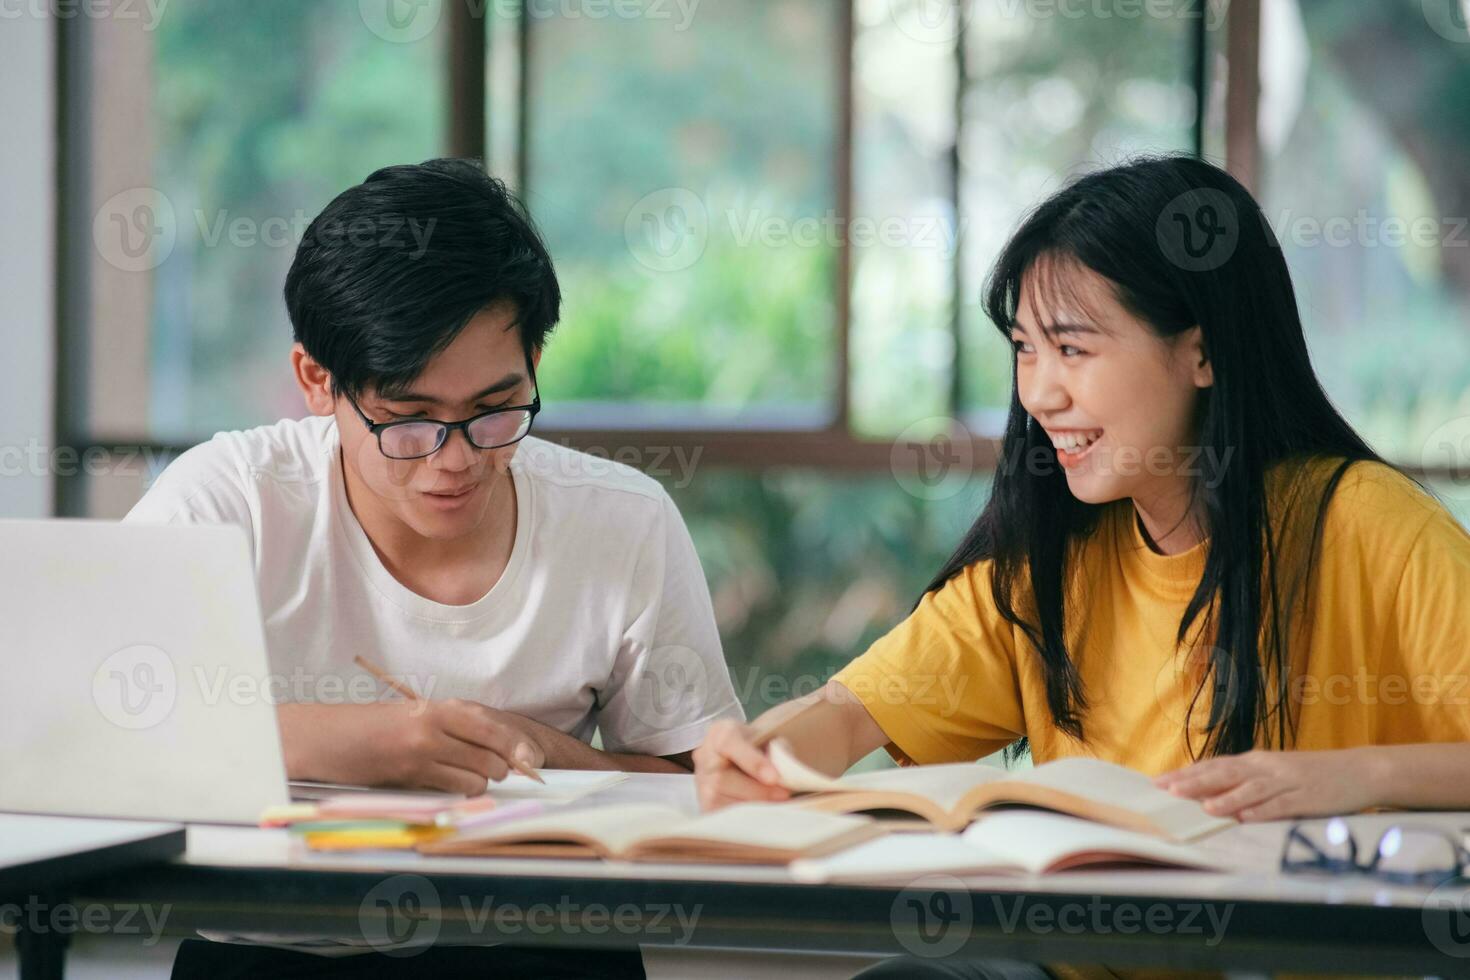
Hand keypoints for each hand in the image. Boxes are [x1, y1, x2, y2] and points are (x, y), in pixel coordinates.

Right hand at [278, 700, 545, 795]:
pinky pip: (452, 790)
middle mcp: (433, 726)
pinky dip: (458, 792)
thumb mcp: (415, 716)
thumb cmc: (371, 728)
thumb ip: (453, 727)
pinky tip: (445, 785)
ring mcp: (421, 752)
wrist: (324, 738)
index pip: (493, 727)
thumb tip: (498, 748)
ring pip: (477, 777)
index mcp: (438, 707)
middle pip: (493, 755)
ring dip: (478, 783)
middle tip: (496, 771)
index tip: (535, 760)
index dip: (519, 746)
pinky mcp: (408, 776)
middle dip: (501, 768)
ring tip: (462, 776)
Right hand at [691, 720, 791, 810]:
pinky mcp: (704, 805)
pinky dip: (744, 818)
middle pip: (722, 778)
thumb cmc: (762, 748)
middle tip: (784, 795)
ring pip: (719, 800)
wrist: (748, 760)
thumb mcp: (773, 740)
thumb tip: (785, 773)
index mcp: (720, 732)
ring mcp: (701, 782)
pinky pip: (720, 815)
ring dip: (752, 806)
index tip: (775, 778)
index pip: (729, 743)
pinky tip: (761, 814)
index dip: (752, 762)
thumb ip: (779, 751)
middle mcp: (704, 756)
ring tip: (775, 805)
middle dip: (757, 791)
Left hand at [1154, 748, 1375, 821]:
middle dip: (1196, 782)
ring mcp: (1288, 782)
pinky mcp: (1307, 799)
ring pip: (1252, 789)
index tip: (1159, 781)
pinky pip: (1282, 805)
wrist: (1359, 770)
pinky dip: (1263, 811)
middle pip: (1226, 773)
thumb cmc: (1311, 774)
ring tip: (1204, 806)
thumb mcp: (1274, 772)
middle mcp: (1267, 768)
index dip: (1187, 773)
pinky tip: (1246, 817)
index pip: (1215, 765)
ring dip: (1227, 798)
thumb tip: (1209, 789)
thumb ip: (1246, 780)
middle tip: (1168, 790)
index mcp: (1257, 761)